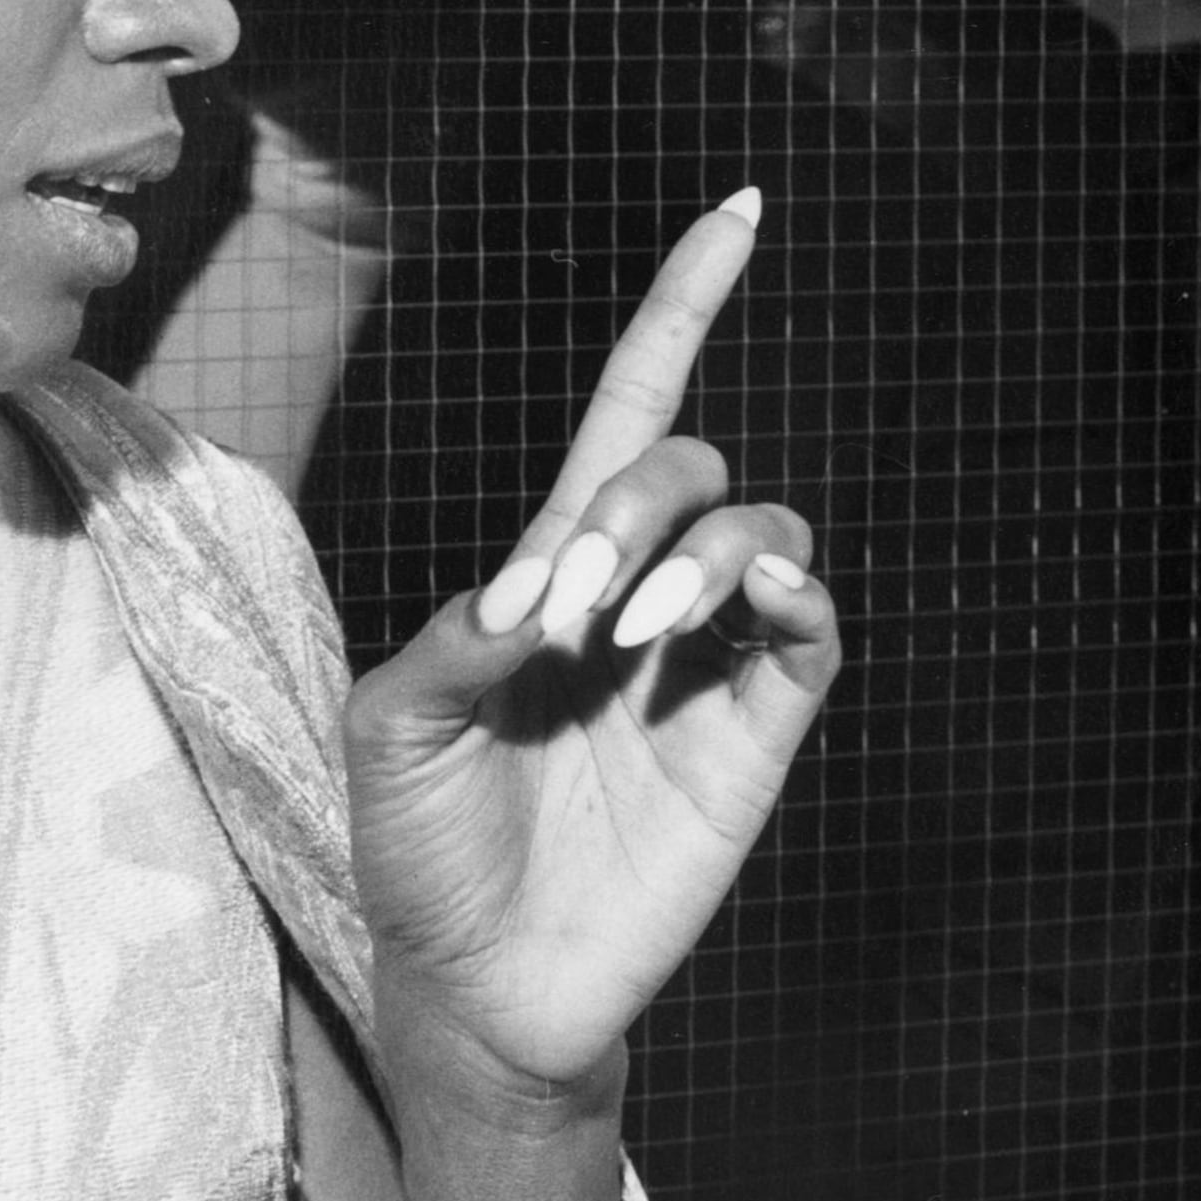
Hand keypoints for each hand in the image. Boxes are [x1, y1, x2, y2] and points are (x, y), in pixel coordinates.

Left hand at [342, 189, 841, 1115]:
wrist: (478, 992)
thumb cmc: (421, 850)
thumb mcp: (390, 727)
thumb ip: (453, 640)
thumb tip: (544, 590)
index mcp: (553, 571)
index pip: (632, 408)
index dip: (685, 306)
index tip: (742, 208)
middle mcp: (642, 597)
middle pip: (683, 459)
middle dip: (634, 500)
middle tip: (567, 608)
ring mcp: (707, 664)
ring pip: (758, 525)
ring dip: (696, 549)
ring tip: (629, 634)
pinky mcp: (756, 735)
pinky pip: (810, 628)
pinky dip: (790, 589)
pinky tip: (743, 604)